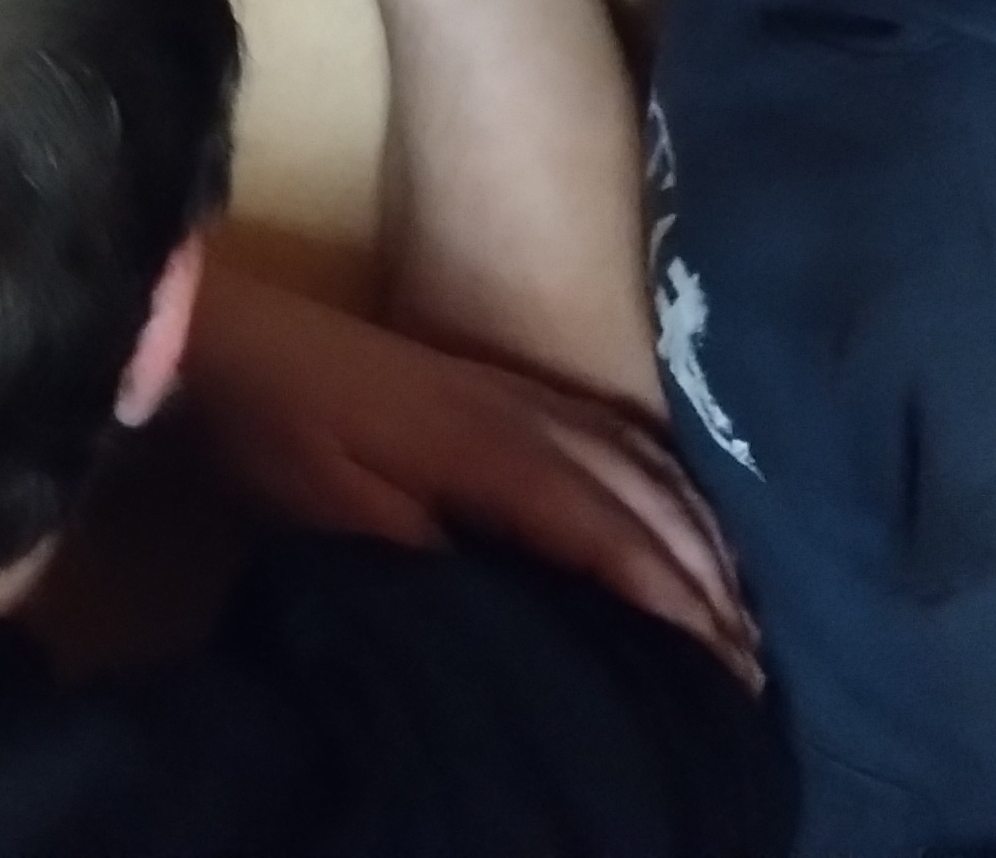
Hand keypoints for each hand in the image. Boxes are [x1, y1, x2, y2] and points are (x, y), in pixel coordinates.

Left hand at [177, 263, 757, 685]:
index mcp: (490, 451)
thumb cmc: (278, 429)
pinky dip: (663, 476)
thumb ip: (415, 556)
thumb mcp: (330, 507)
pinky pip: (612, 432)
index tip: (722, 661)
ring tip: (738, 597)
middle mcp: (525, 416)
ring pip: (637, 461)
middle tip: (754, 655)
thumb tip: (505, 608)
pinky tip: (677, 505)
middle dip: (705, 575)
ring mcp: (519, 393)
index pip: (604, 533)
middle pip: (642, 497)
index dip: (667, 598)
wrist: (242, 335)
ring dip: (695, 528)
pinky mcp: (500, 387)